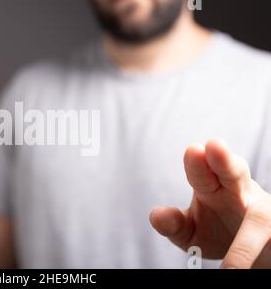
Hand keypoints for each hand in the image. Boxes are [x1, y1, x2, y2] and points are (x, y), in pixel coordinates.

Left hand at [149, 139, 270, 268]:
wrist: (252, 251)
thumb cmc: (217, 231)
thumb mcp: (191, 230)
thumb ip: (174, 224)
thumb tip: (156, 216)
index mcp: (213, 187)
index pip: (203, 173)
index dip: (197, 162)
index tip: (192, 150)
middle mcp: (240, 192)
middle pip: (234, 172)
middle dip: (224, 160)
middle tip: (213, 145)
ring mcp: (263, 212)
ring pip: (261, 216)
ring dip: (247, 240)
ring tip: (231, 268)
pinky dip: (258, 254)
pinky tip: (243, 271)